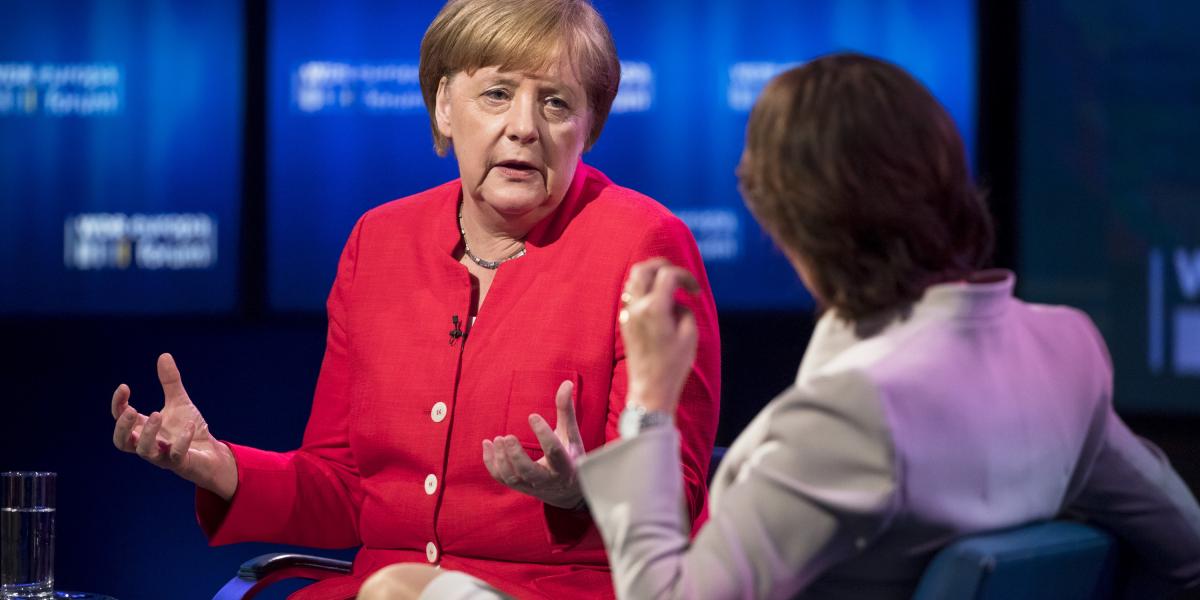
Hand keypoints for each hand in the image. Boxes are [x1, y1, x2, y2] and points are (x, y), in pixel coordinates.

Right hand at [111, 353, 237, 499]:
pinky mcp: (180, 464)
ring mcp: (163, 456)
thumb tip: (164, 355)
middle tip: (133, 410)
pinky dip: (181, 441)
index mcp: (144, 428)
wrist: (211, 453)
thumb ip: (170, 383)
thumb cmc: (189, 430)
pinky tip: (189, 426)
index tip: (124, 387)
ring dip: (148, 433)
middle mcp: (149, 443)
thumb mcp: (179, 402)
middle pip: (121, 442)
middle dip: (122, 426)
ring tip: (158, 414)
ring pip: (144, 451)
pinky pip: (175, 456)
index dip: (118, 404)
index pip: (121, 418)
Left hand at [482, 381, 585, 508]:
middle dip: (516, 456)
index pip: (554, 452)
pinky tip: (487, 444)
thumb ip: (566, 411)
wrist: (568, 492)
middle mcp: (548, 479)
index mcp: (565, 465)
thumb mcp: (571, 435)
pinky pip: (501, 479)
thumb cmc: (571, 457)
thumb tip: (566, 383)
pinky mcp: (519, 487)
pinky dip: (491, 464)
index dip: (543, 434)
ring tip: (496, 439)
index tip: (532, 415)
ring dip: (501, 459)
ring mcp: (532, 486)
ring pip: (513, 478)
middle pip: (529, 472)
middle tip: (506, 437)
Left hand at [619, 258, 700, 413]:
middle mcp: (637, 307)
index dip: (686, 277)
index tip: (696, 292)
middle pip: (643, 268)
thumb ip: (684, 310)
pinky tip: (656, 301)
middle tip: (679, 277)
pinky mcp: (625, 323)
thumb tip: (676, 302)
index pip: (668, 274)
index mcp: (654, 308)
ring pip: (633, 280)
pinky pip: (630, 296)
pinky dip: (643, 290)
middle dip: (663, 266)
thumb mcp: (689, 335)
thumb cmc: (673, 365)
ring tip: (667, 287)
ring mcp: (627, 315)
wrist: (650, 389)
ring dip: (650, 276)